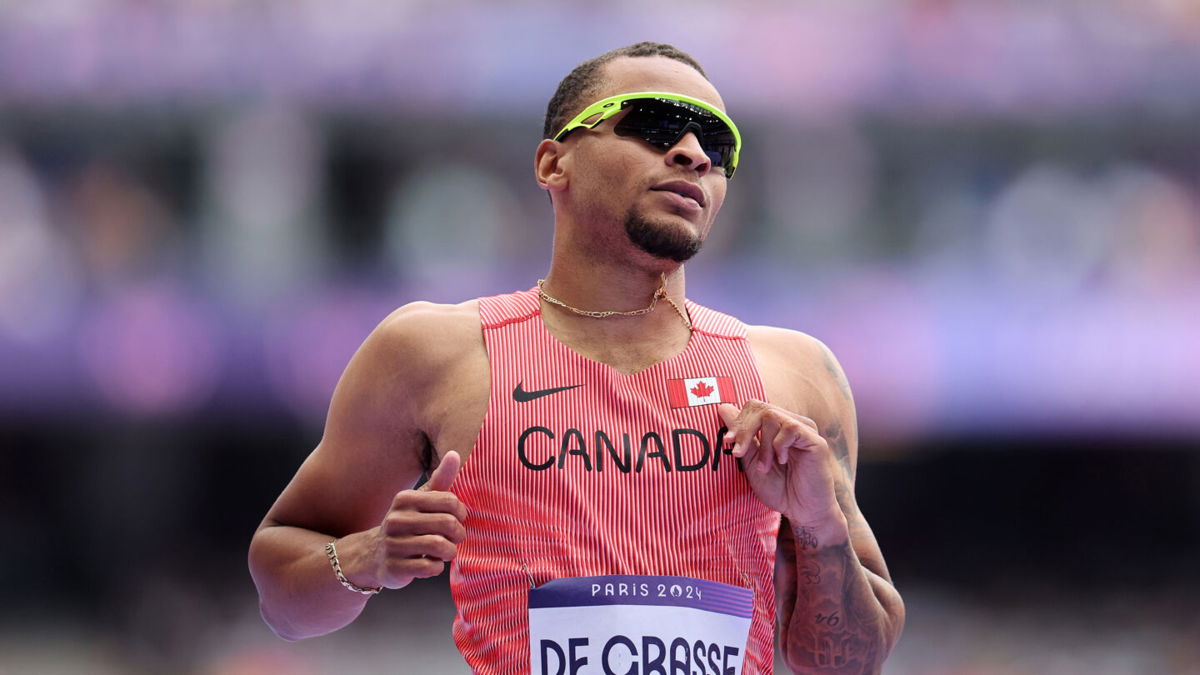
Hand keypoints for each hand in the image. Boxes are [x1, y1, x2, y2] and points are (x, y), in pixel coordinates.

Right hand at [344, 450, 467, 589]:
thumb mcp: (420, 500)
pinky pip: (429, 568)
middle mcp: (396, 520)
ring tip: (446, 551)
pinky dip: (437, 567)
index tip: (458, 518)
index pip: (449, 500)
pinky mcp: (394, 568)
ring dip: (450, 551)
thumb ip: (440, 479)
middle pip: (447, 524)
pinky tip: (431, 563)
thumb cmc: (406, 524)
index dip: (461, 512)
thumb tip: (455, 454)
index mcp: (405, 499)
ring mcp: (393, 545)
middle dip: (459, 534)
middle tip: (456, 538)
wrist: (373, 555)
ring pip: (440, 546)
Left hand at [717, 402, 845, 532]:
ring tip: (765, 467)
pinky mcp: (815, 440)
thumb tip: (723, 408)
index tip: (728, 442)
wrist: (803, 512)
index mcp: (778, 427)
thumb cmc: (780, 489)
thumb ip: (741, 437)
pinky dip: (778, 446)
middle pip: (761, 407)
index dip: (738, 421)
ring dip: (762, 445)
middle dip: (744, 430)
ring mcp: (805, 430)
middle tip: (739, 453)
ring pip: (772, 417)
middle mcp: (792, 424)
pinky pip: (790, 428)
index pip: (754, 407)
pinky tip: (782, 461)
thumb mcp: (752, 462)